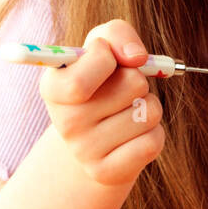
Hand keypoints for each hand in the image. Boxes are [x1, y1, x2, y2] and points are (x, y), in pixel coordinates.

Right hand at [38, 19, 164, 187]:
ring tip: (127, 110)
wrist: (96, 135)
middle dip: (138, 78)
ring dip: (148, 105)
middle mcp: (64, 123)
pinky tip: (133, 134)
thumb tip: (138, 58)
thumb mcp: (102, 44)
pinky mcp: (107, 173)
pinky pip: (154, 141)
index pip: (80, 81)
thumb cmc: (102, 79)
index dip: (107, 57)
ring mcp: (84, 152)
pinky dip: (154, 132)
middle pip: (132, 84)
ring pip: (149, 112)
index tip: (109, 57)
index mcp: (53, 88)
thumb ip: (116, 35)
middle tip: (121, 88)